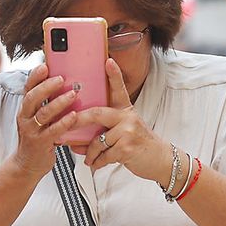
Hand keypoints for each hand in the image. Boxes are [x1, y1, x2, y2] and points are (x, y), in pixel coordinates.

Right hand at [10, 64, 80, 178]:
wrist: (28, 165)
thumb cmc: (38, 138)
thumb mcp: (38, 119)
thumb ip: (46, 104)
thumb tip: (64, 84)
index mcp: (26, 109)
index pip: (28, 88)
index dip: (35, 76)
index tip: (45, 65)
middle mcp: (26, 118)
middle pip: (32, 98)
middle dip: (46, 86)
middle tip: (61, 78)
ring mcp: (31, 131)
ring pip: (43, 113)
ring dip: (59, 102)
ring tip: (73, 94)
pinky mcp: (40, 143)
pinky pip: (53, 131)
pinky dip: (64, 122)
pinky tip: (74, 116)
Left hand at [77, 59, 170, 182]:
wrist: (159, 159)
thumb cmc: (139, 144)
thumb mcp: (125, 130)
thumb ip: (104, 130)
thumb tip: (76, 139)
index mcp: (126, 110)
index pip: (119, 89)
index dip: (114, 74)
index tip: (108, 61)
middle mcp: (127, 117)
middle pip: (97, 113)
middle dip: (78, 119)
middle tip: (67, 124)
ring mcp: (128, 132)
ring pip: (97, 140)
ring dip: (89, 152)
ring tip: (87, 158)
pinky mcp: (127, 147)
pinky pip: (103, 155)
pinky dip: (97, 162)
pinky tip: (96, 164)